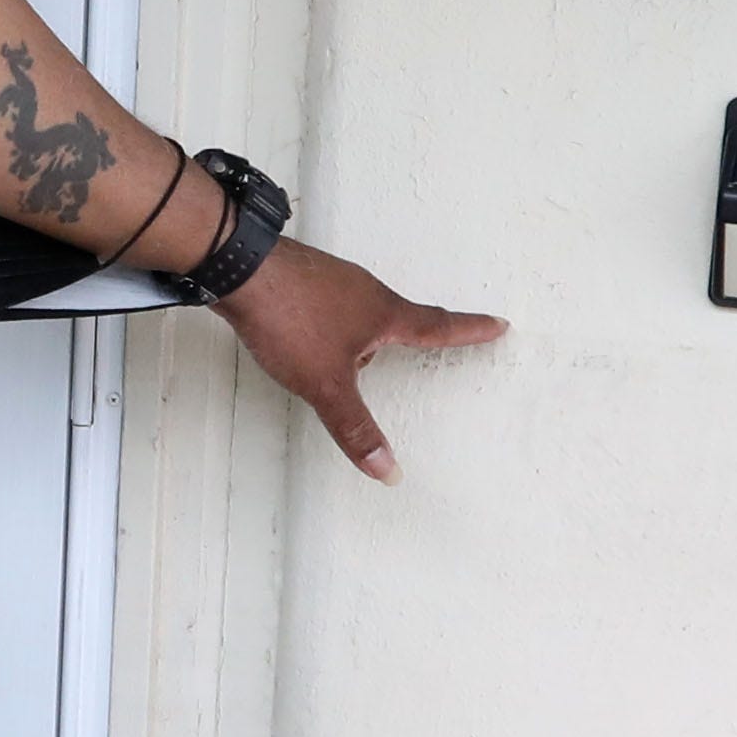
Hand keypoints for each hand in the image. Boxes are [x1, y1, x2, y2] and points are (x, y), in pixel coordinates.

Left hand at [219, 235, 501, 481]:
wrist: (239, 267)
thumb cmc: (289, 318)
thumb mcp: (326, 384)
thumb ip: (355, 428)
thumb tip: (388, 469)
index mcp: (383, 313)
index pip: (438, 326)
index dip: (470, 330)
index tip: (498, 324)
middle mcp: (364, 290)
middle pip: (395, 320)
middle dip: (406, 336)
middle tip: (430, 337)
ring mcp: (332, 279)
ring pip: (358, 312)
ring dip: (357, 334)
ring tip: (337, 355)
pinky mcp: (303, 278)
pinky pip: (327, 305)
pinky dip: (324, 324)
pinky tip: (298, 334)